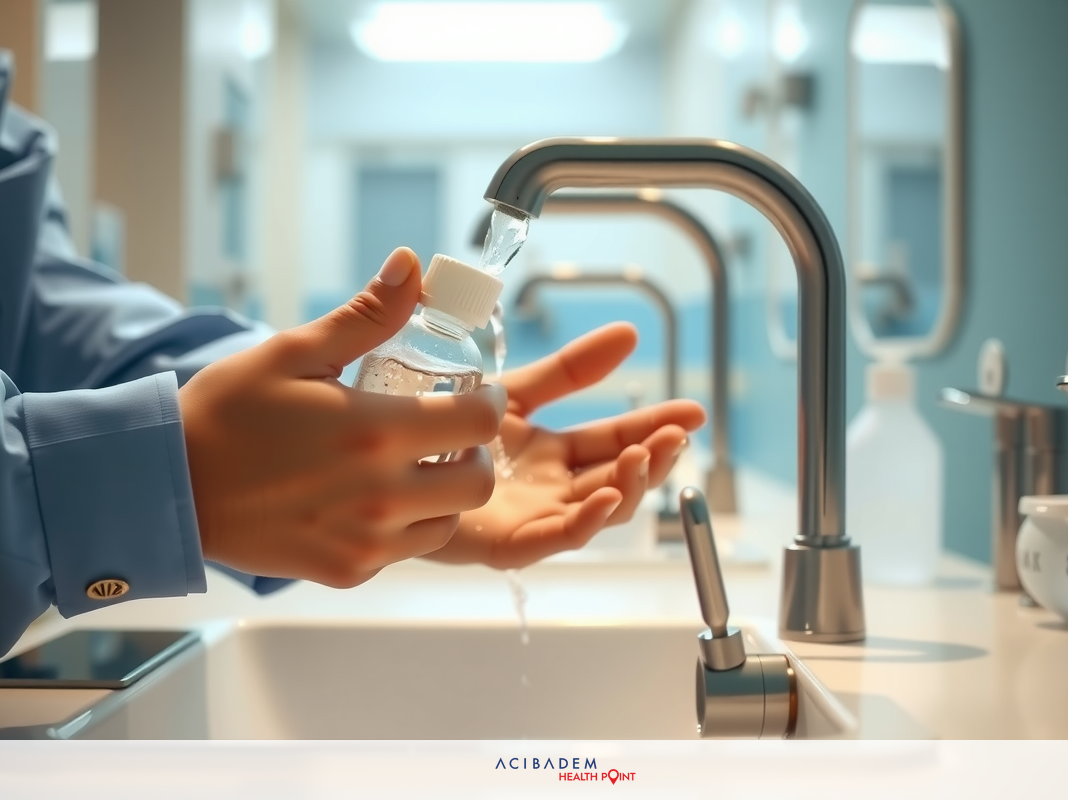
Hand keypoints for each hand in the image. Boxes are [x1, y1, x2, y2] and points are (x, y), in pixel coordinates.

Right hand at [179, 248, 504, 586]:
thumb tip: (412, 265)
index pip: (480, 421)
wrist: (168, 487)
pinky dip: (408, 525)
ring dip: (447, 492)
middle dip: (477, 452)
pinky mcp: (349, 571)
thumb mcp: (294, 352)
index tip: (478, 394)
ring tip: (415, 465)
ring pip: (450, 521)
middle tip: (451, 433)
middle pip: (479, 481)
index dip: (489, 402)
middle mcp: (382, 494)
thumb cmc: (227, 414)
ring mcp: (367, 541)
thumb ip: (367, 314)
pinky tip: (377, 497)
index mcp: (375, 431)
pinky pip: (407, 549)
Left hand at [424, 323, 706, 568]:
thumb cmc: (437, 427)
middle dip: (655, 458)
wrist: (375, 451)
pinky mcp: (503, 544)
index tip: (692, 410)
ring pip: (597, 512)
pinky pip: (555, 539)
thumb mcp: (516, 390)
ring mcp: (530, 518)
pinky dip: (587, 521)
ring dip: (630, 487)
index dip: (655, 426)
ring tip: (646, 454)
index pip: (617, 440)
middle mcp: (549, 488)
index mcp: (553, 453)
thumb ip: (570, 369)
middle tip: (680, 433)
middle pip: (618, 478)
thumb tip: (630, 333)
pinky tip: (607, 496)